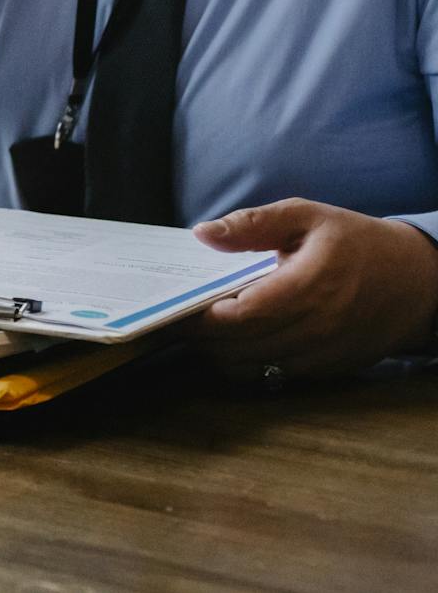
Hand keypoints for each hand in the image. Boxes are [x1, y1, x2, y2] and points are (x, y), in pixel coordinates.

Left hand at [185, 199, 437, 377]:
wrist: (419, 281)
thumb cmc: (356, 242)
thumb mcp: (307, 216)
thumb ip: (253, 224)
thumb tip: (202, 234)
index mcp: (311, 285)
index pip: (243, 314)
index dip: (204, 317)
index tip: (179, 307)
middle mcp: (320, 326)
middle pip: (243, 345)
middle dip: (204, 338)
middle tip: (179, 322)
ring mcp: (327, 353)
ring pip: (256, 367)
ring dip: (222, 354)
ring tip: (203, 333)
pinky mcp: (331, 369)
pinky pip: (277, 375)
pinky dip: (250, 363)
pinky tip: (237, 342)